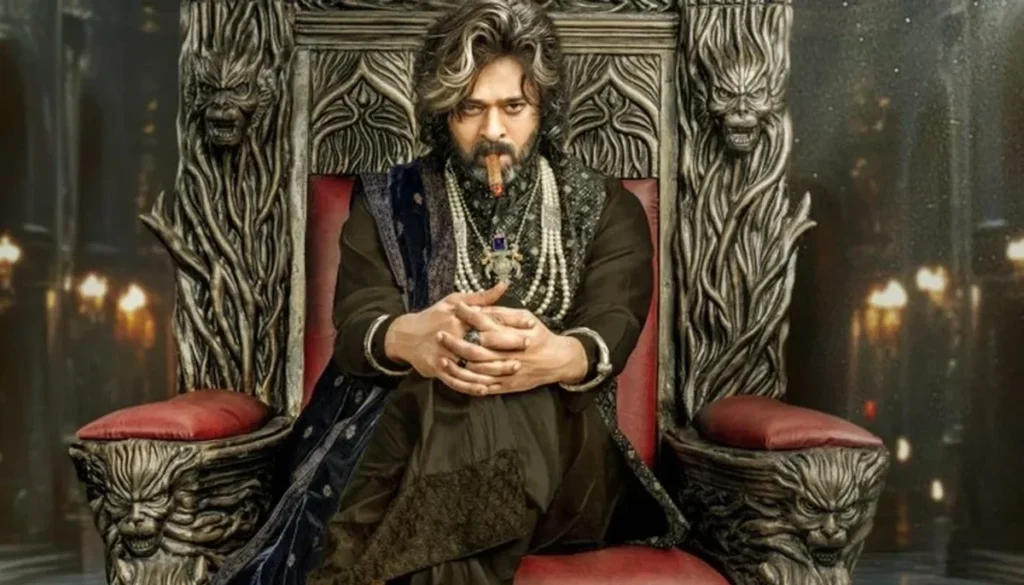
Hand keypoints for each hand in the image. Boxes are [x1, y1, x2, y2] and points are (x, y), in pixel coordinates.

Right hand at [383, 282, 520, 395]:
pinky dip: (472, 386)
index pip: (489, 318)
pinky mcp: (437, 368)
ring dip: (494, 368)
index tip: (530, 323)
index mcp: (458, 317)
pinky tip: (487, 389)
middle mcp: (452, 335)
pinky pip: (457, 380)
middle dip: (508, 344)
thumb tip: (503, 285)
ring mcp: (444, 354)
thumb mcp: (454, 301)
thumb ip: (480, 297)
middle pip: (484, 341)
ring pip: (473, 364)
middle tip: (528, 345)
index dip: (511, 321)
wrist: (405, 336)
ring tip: (514, 369)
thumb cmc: (434, 316)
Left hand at [452, 306, 588, 394]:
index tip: (455, 308)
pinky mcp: (506, 386)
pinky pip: (483, 387)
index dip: (469, 315)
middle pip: (477, 349)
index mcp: (512, 335)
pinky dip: (468, 383)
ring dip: (457, 365)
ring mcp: (506, 373)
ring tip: (441, 356)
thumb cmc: (541, 335)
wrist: (557, 361)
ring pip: (477, 371)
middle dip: (456, 342)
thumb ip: (504, 313)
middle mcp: (508, 354)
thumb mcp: (527, 317)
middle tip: (440, 333)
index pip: (486, 323)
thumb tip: (482, 307)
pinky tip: (455, 377)